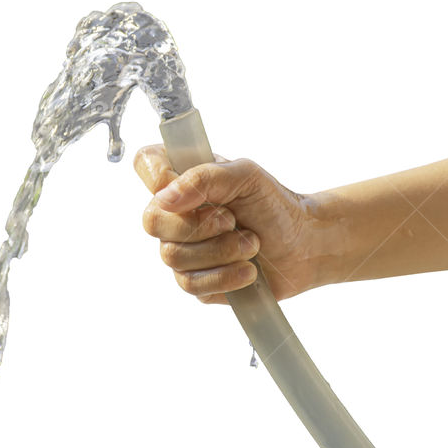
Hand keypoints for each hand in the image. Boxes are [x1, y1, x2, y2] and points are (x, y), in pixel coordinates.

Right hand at [133, 145, 328, 303]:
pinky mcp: (193, 281)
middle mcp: (174, 212)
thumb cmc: (273, 204)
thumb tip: (165, 198)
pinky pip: (190, 284)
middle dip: (200, 226)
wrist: (303, 245)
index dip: (158, 177)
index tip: (191, 190)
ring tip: (251, 244)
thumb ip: (204, 177)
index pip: (145, 163)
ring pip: (173, 257)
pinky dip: (225, 277)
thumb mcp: (246, 175)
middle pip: (152, 221)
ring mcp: (181, 248)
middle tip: (233, 221)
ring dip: (221, 251)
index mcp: (182, 178)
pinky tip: (248, 270)